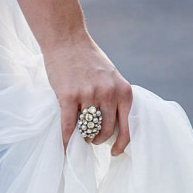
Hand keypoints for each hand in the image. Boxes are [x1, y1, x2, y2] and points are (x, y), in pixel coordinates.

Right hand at [42, 31, 132, 155]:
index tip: (115, 152)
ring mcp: (89, 95)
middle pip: (106, 131)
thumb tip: (112, 128)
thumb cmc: (88, 60)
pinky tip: (65, 147)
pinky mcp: (69, 97)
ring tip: (80, 135)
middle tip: (91, 138)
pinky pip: (69, 127)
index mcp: (123, 91)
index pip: (127, 126)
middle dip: (98, 139)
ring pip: (88, 130)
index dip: (122, 144)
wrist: (67, 40)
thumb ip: (114, 98)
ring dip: (84, 137)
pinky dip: (66, 140)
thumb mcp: (111, 78)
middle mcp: (109, 94)